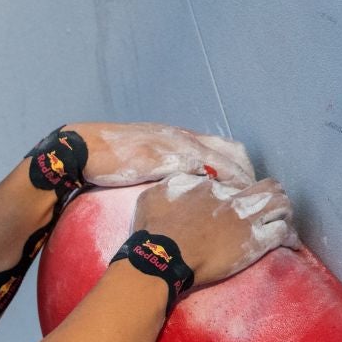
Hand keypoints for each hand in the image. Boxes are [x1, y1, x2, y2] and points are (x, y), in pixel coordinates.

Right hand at [67, 122, 255, 188]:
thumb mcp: (138, 159)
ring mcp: (179, 147)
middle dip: (248, 175)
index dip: (238, 166)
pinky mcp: (170, 159)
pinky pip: (207, 171)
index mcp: (177, 136)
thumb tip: (168, 186)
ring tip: (251, 205)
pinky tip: (230, 203)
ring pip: (225, 161)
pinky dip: (223, 186)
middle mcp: (183, 138)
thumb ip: (157, 167)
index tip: (247, 186)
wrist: (83, 148)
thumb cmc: (104, 156)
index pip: (221, 147)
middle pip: (232, 152)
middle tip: (258, 198)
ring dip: (242, 183)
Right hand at [132, 173, 299, 286]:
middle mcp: (232, 198)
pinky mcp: (254, 242)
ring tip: (283, 219)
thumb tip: (187, 179)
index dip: (237, 191)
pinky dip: (289, 236)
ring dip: (284, 211)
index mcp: (209, 186)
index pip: (233, 182)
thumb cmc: (153, 231)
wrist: (162, 256)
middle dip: (271, 194)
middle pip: (266, 186)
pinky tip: (290, 241)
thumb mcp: (152, 196)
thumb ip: (171, 184)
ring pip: (281, 203)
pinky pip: (282, 232)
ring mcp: (245, 219)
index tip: (235, 200)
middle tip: (268, 206)